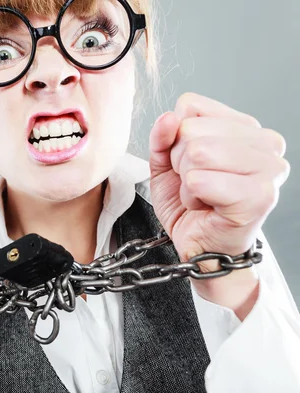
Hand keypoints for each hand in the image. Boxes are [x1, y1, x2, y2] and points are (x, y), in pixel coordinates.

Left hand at [148, 93, 289, 315]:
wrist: (203, 246)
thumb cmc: (191, 204)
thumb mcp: (165, 163)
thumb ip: (163, 136)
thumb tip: (169, 118)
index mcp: (245, 126)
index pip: (190, 105)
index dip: (176, 138)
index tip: (190, 164)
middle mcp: (266, 141)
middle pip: (191, 130)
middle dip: (179, 163)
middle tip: (195, 184)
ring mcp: (269, 168)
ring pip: (196, 152)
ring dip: (186, 182)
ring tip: (201, 196)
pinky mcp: (260, 195)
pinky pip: (200, 180)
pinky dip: (191, 197)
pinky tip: (206, 207)